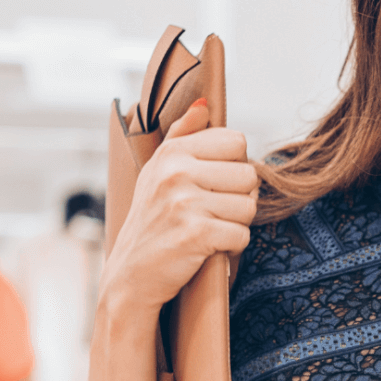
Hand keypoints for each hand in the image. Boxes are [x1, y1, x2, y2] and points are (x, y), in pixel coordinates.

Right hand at [100, 99, 257, 313]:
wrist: (130, 276)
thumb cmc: (152, 223)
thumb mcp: (159, 172)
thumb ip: (184, 135)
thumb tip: (205, 105)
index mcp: (172, 152)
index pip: (237, 142)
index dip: (233, 168)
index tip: (212, 185)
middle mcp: (176, 171)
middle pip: (249, 175)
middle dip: (238, 199)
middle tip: (211, 213)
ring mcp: (184, 202)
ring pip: (249, 206)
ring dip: (235, 224)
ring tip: (208, 230)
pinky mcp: (196, 233)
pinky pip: (242, 235)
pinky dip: (231, 248)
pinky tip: (207, 248)